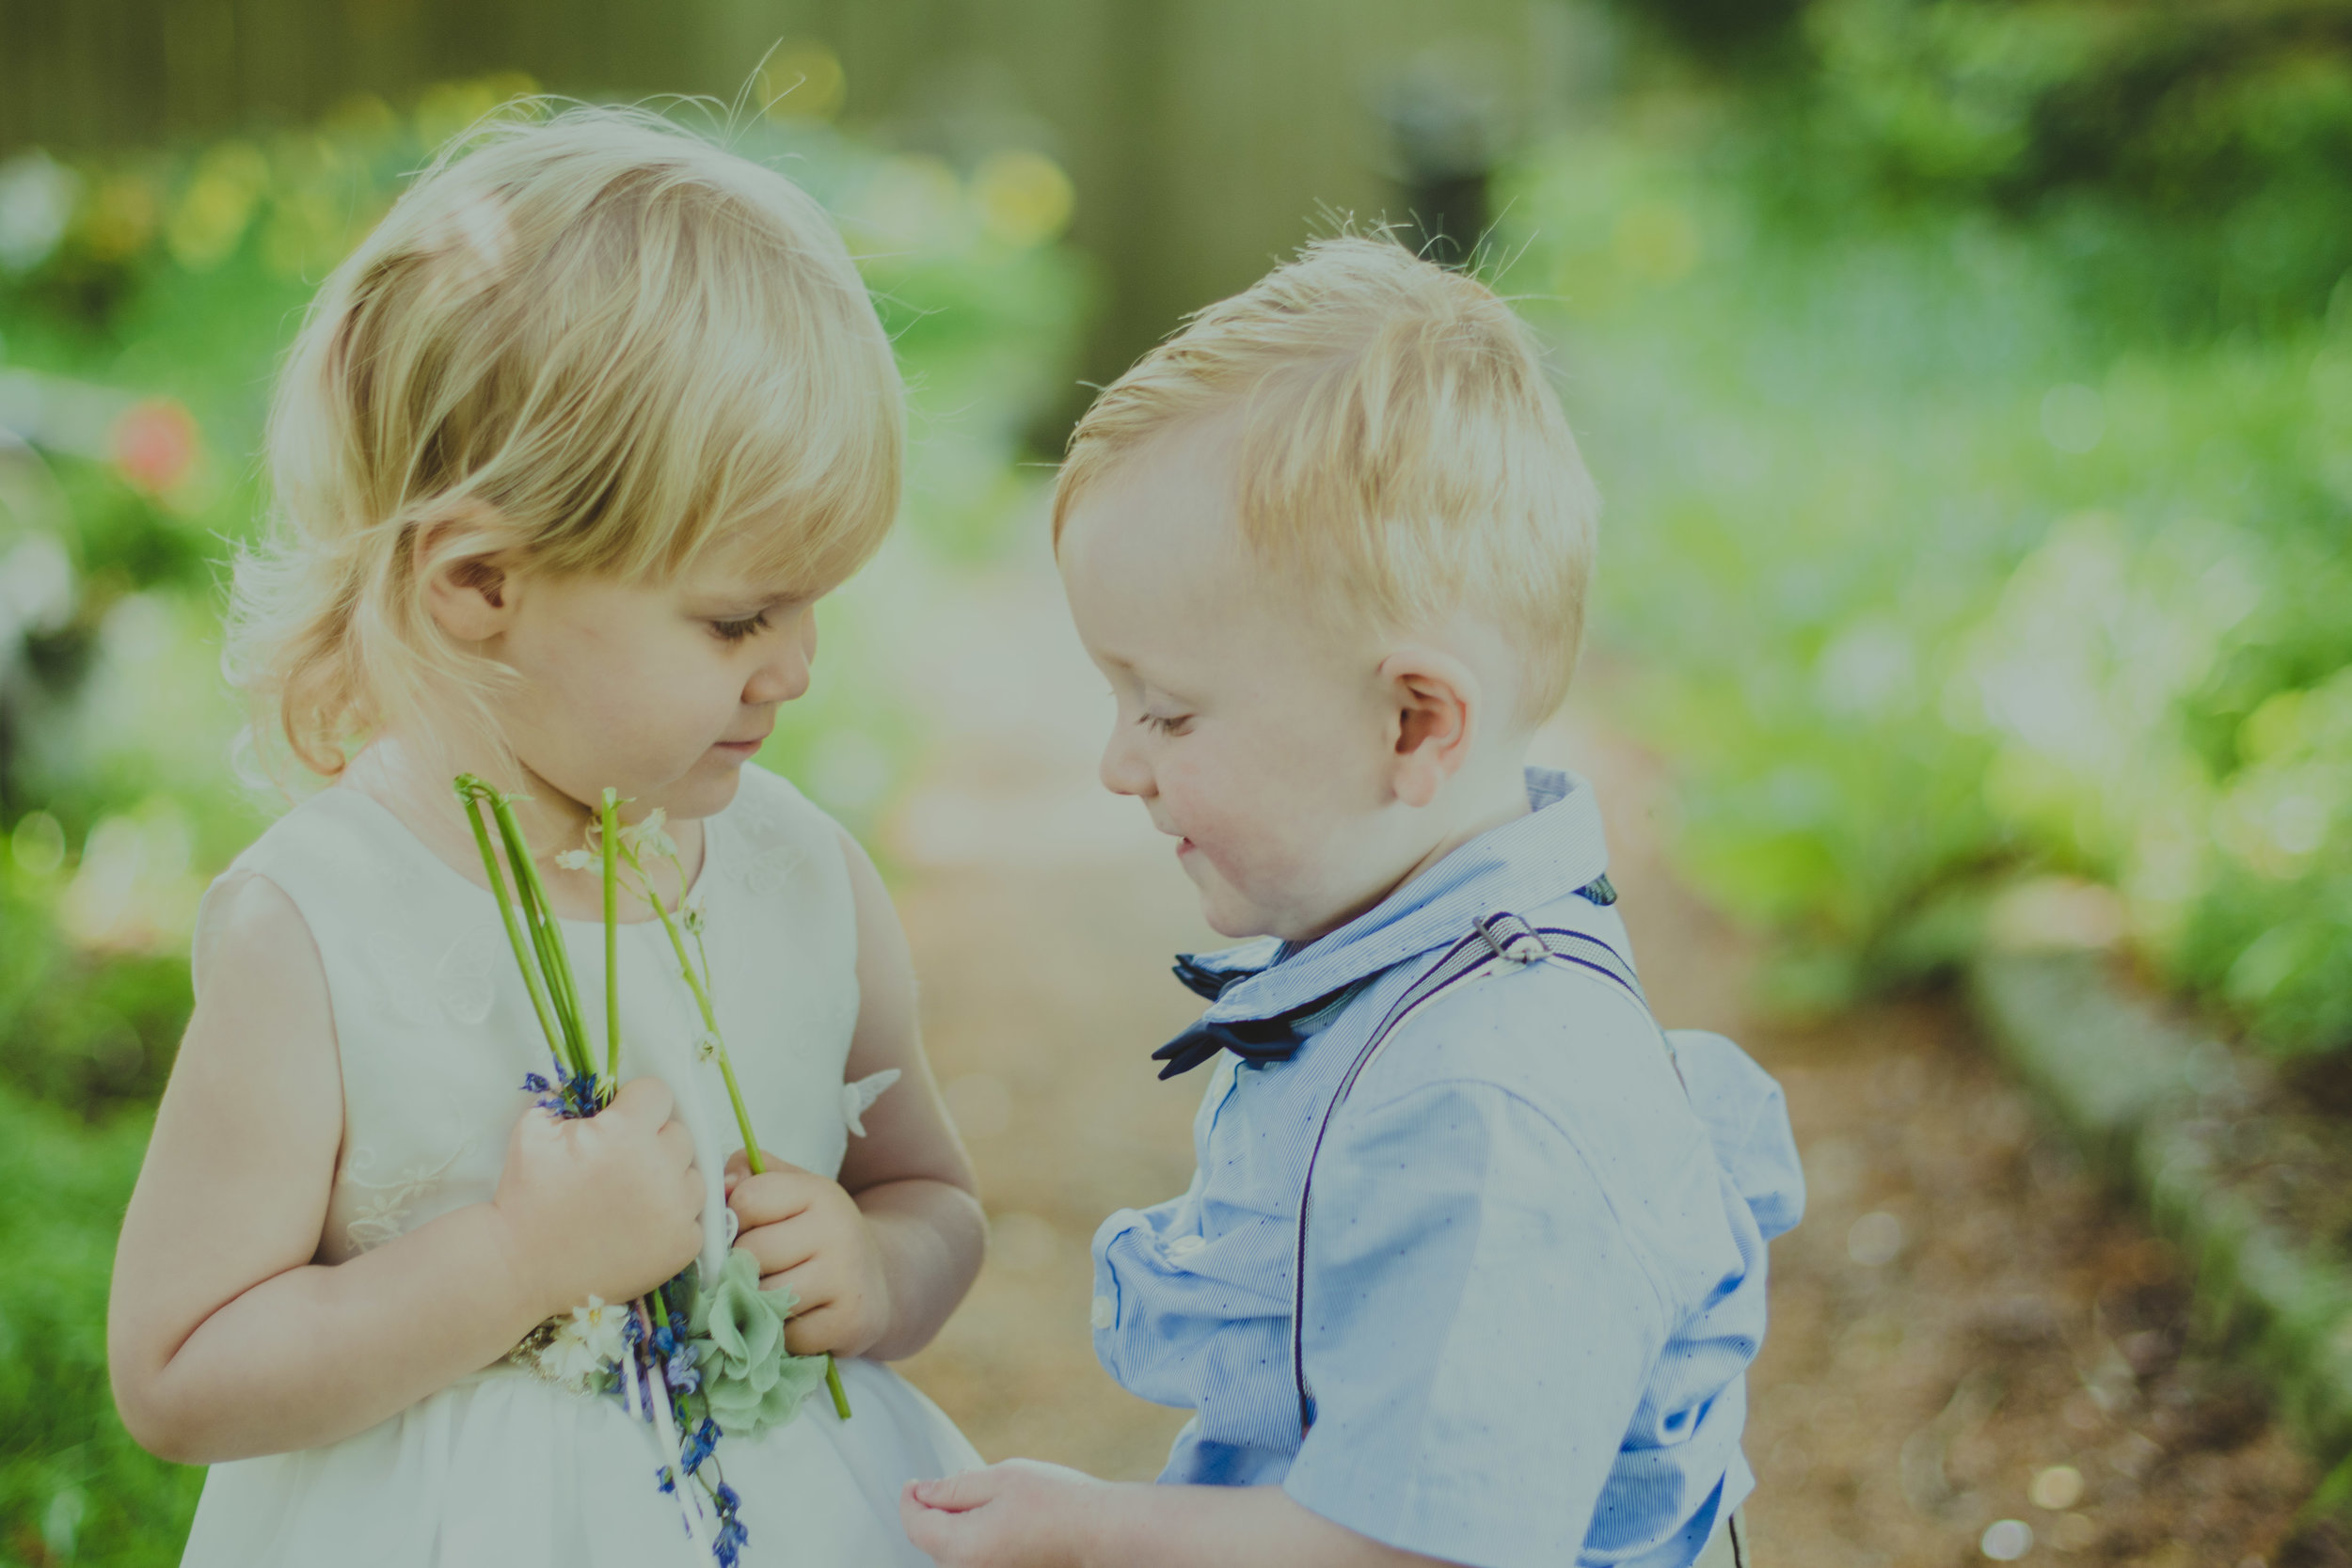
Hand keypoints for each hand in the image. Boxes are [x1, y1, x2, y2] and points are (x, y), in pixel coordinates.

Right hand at [491, 1077, 701, 1317]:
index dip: (637, 1105)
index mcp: (627, 1132)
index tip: (620, 1122)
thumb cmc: (525, 1196)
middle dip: (654, 1142)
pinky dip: (673, 1221)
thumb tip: (596, 1093)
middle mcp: (660, 1168)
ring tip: (633, 1198)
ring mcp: (676, 1210)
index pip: (658, 1094)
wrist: (520, 1268)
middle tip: (622, 1164)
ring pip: (693, 1177)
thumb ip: (569, 1102)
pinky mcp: (683, 1245)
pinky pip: (694, 1218)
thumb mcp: (533, 1129)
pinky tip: (641, 1228)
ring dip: (670, 1181)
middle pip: (680, 1135)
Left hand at [725, 1148, 891, 1357]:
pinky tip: (799, 1318)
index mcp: (819, 1192)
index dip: (735, 1220)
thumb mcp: (793, 1193)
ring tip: (776, 1294)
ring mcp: (845, 1278)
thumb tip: (719, 1185)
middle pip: (750, 1252)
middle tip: (761, 1269)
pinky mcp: (848, 1323)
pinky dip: (783, 1334)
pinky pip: (784, 1335)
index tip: (747, 1230)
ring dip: (759, 1303)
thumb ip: (750, 1176)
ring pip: (763, 1296)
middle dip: (744, 1266)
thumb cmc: (818, 1234)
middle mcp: (837, 1230)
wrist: (877, 1282)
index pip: (747, 1200)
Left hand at [899, 1460, 1107, 1567]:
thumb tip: (924, 1493)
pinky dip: (974, 1538)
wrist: (1099, 1530)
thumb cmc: (1055, 1500)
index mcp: (962, 1546)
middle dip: (932, 1512)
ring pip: (953, 1552)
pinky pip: (975, 1558)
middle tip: (947, 1483)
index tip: (913, 1482)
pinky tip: (997, 1517)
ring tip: (979, 1497)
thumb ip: (954, 1488)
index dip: (910, 1500)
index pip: (916, 1526)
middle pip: (932, 1541)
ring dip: (954, 1526)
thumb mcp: (999, 1478)